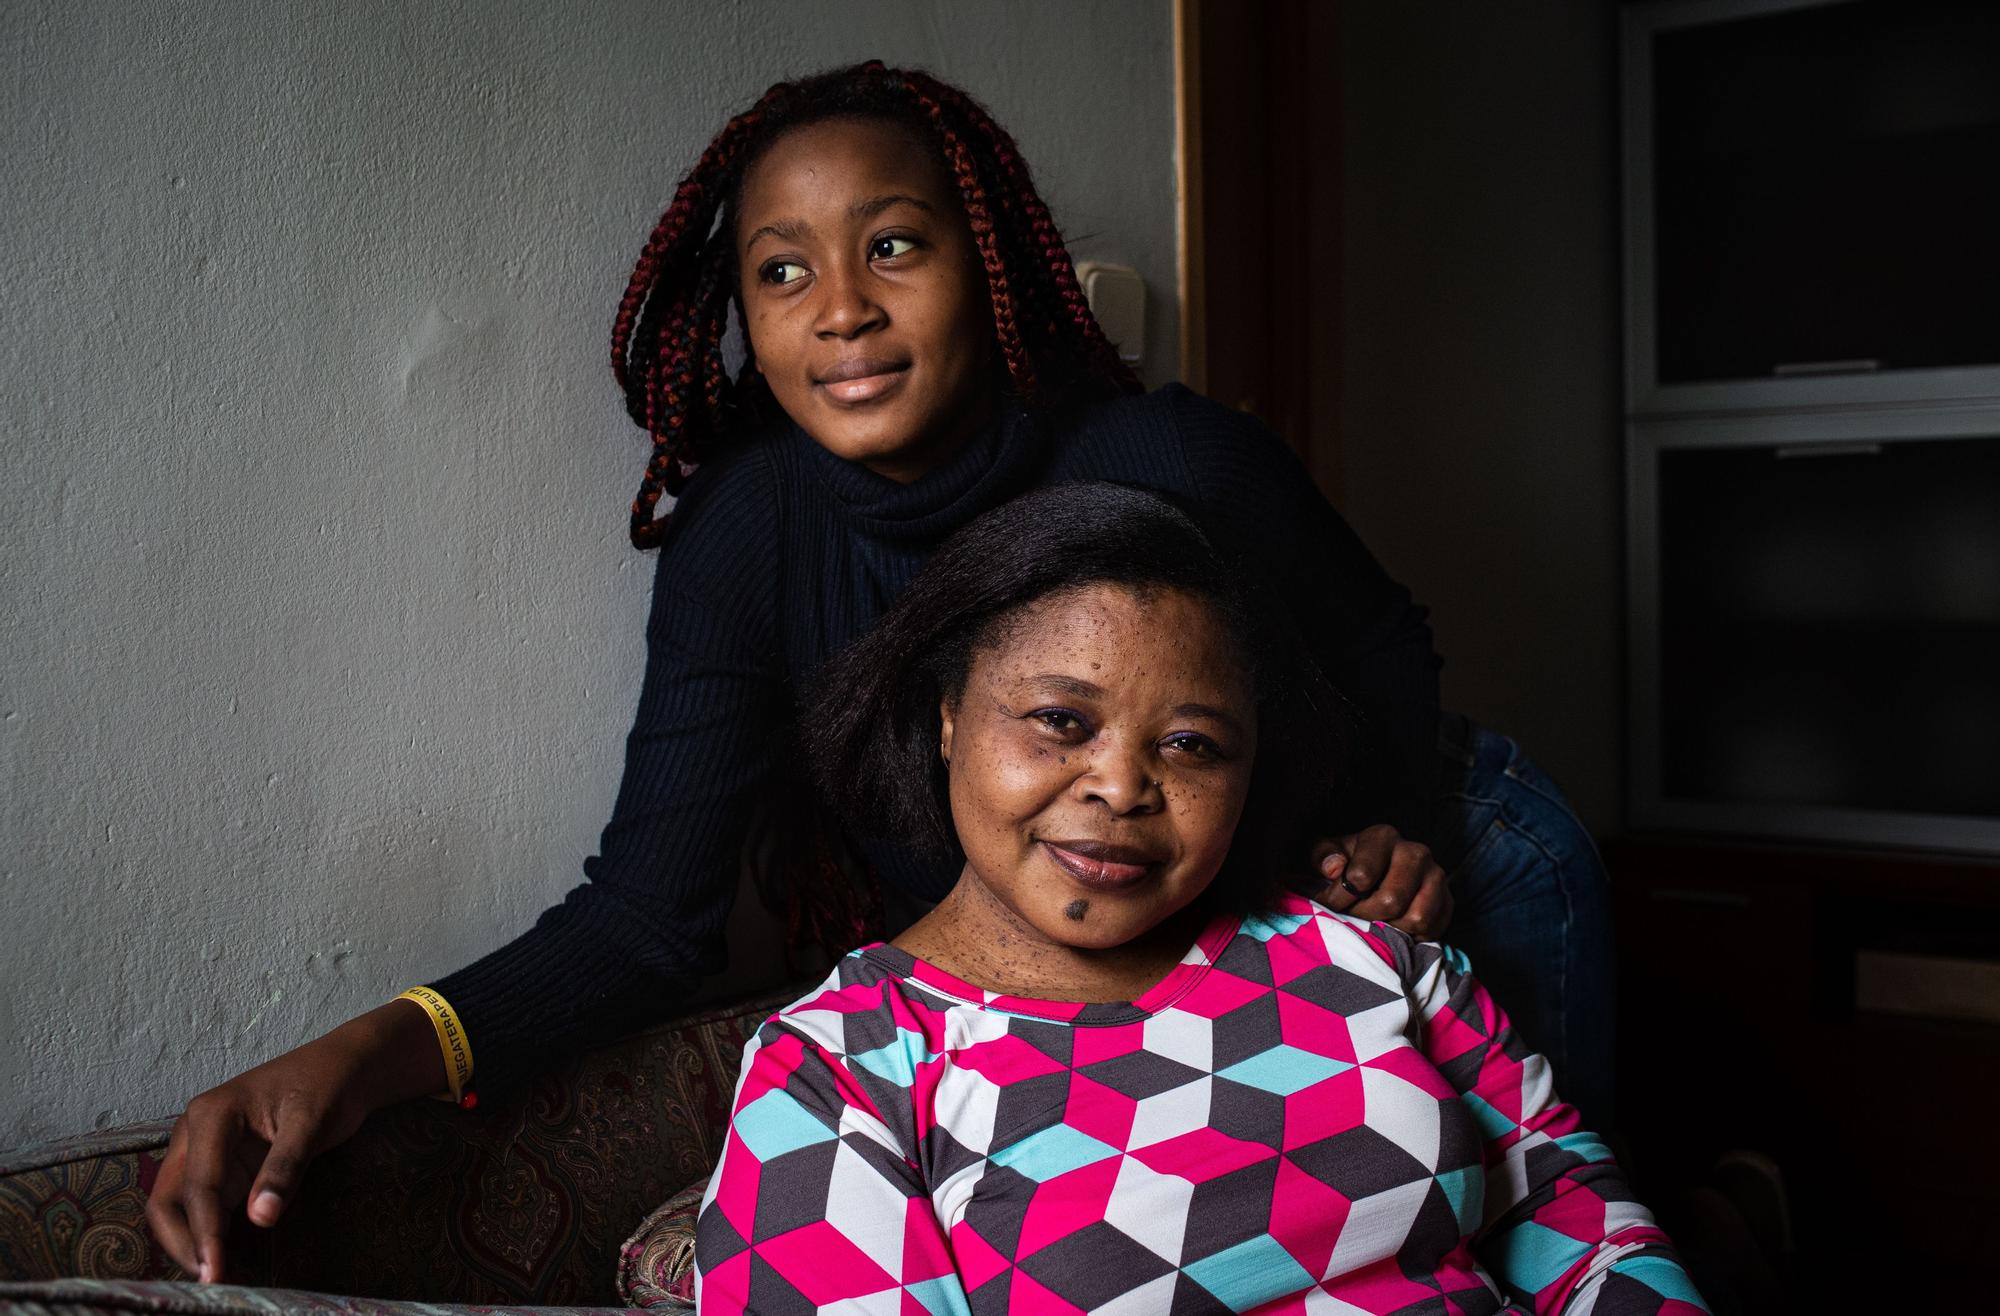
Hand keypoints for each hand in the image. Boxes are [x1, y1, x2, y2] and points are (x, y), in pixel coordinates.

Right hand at [145, 999, 443, 1282]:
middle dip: (184, 1242)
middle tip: (212, 1280)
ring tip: (219, 1277)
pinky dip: (211, 1232)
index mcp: (211, 1115)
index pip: (198, 1186)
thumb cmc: (328, 1084)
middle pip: (167, 1199)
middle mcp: (196, 1133)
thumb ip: (284, 1168)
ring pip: (180, 1206)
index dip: (205, 1233)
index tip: (215, 1271)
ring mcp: (206, 1151)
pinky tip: (228, 1258)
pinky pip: (206, 1205)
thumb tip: (260, 1218)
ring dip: (193, 1241)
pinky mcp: (224, 1165)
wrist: (345, 1067)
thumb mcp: (311, 1123)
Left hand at [1311, 824, 1451, 939]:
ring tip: (1374, 920)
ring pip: (1416, 918)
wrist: (1375, 874)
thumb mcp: (1324, 854)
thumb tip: (1335, 868)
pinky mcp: (1448, 899)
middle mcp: (1416, 852)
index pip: (1361, 876)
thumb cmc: (1345, 865)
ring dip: (1390, 928)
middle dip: (1365, 915)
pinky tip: (1394, 926)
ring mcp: (1436, 876)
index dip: (1340, 897)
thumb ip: (1322, 856)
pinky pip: (1433, 929)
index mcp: (1383, 837)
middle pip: (1391, 900)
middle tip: (1353, 916)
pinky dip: (1412, 936)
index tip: (1330, 902)